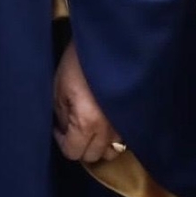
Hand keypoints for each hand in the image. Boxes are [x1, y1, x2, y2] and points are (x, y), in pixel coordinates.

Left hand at [53, 42, 122, 163]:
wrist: (109, 40)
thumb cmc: (80, 60)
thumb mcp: (59, 87)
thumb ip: (61, 115)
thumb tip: (64, 129)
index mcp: (88, 122)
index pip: (73, 152)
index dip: (62, 142)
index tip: (58, 128)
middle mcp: (110, 128)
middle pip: (94, 156)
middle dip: (80, 145)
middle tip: (73, 126)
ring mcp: (126, 123)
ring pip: (114, 151)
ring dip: (101, 144)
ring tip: (92, 126)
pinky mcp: (137, 115)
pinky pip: (127, 137)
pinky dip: (116, 135)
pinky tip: (107, 119)